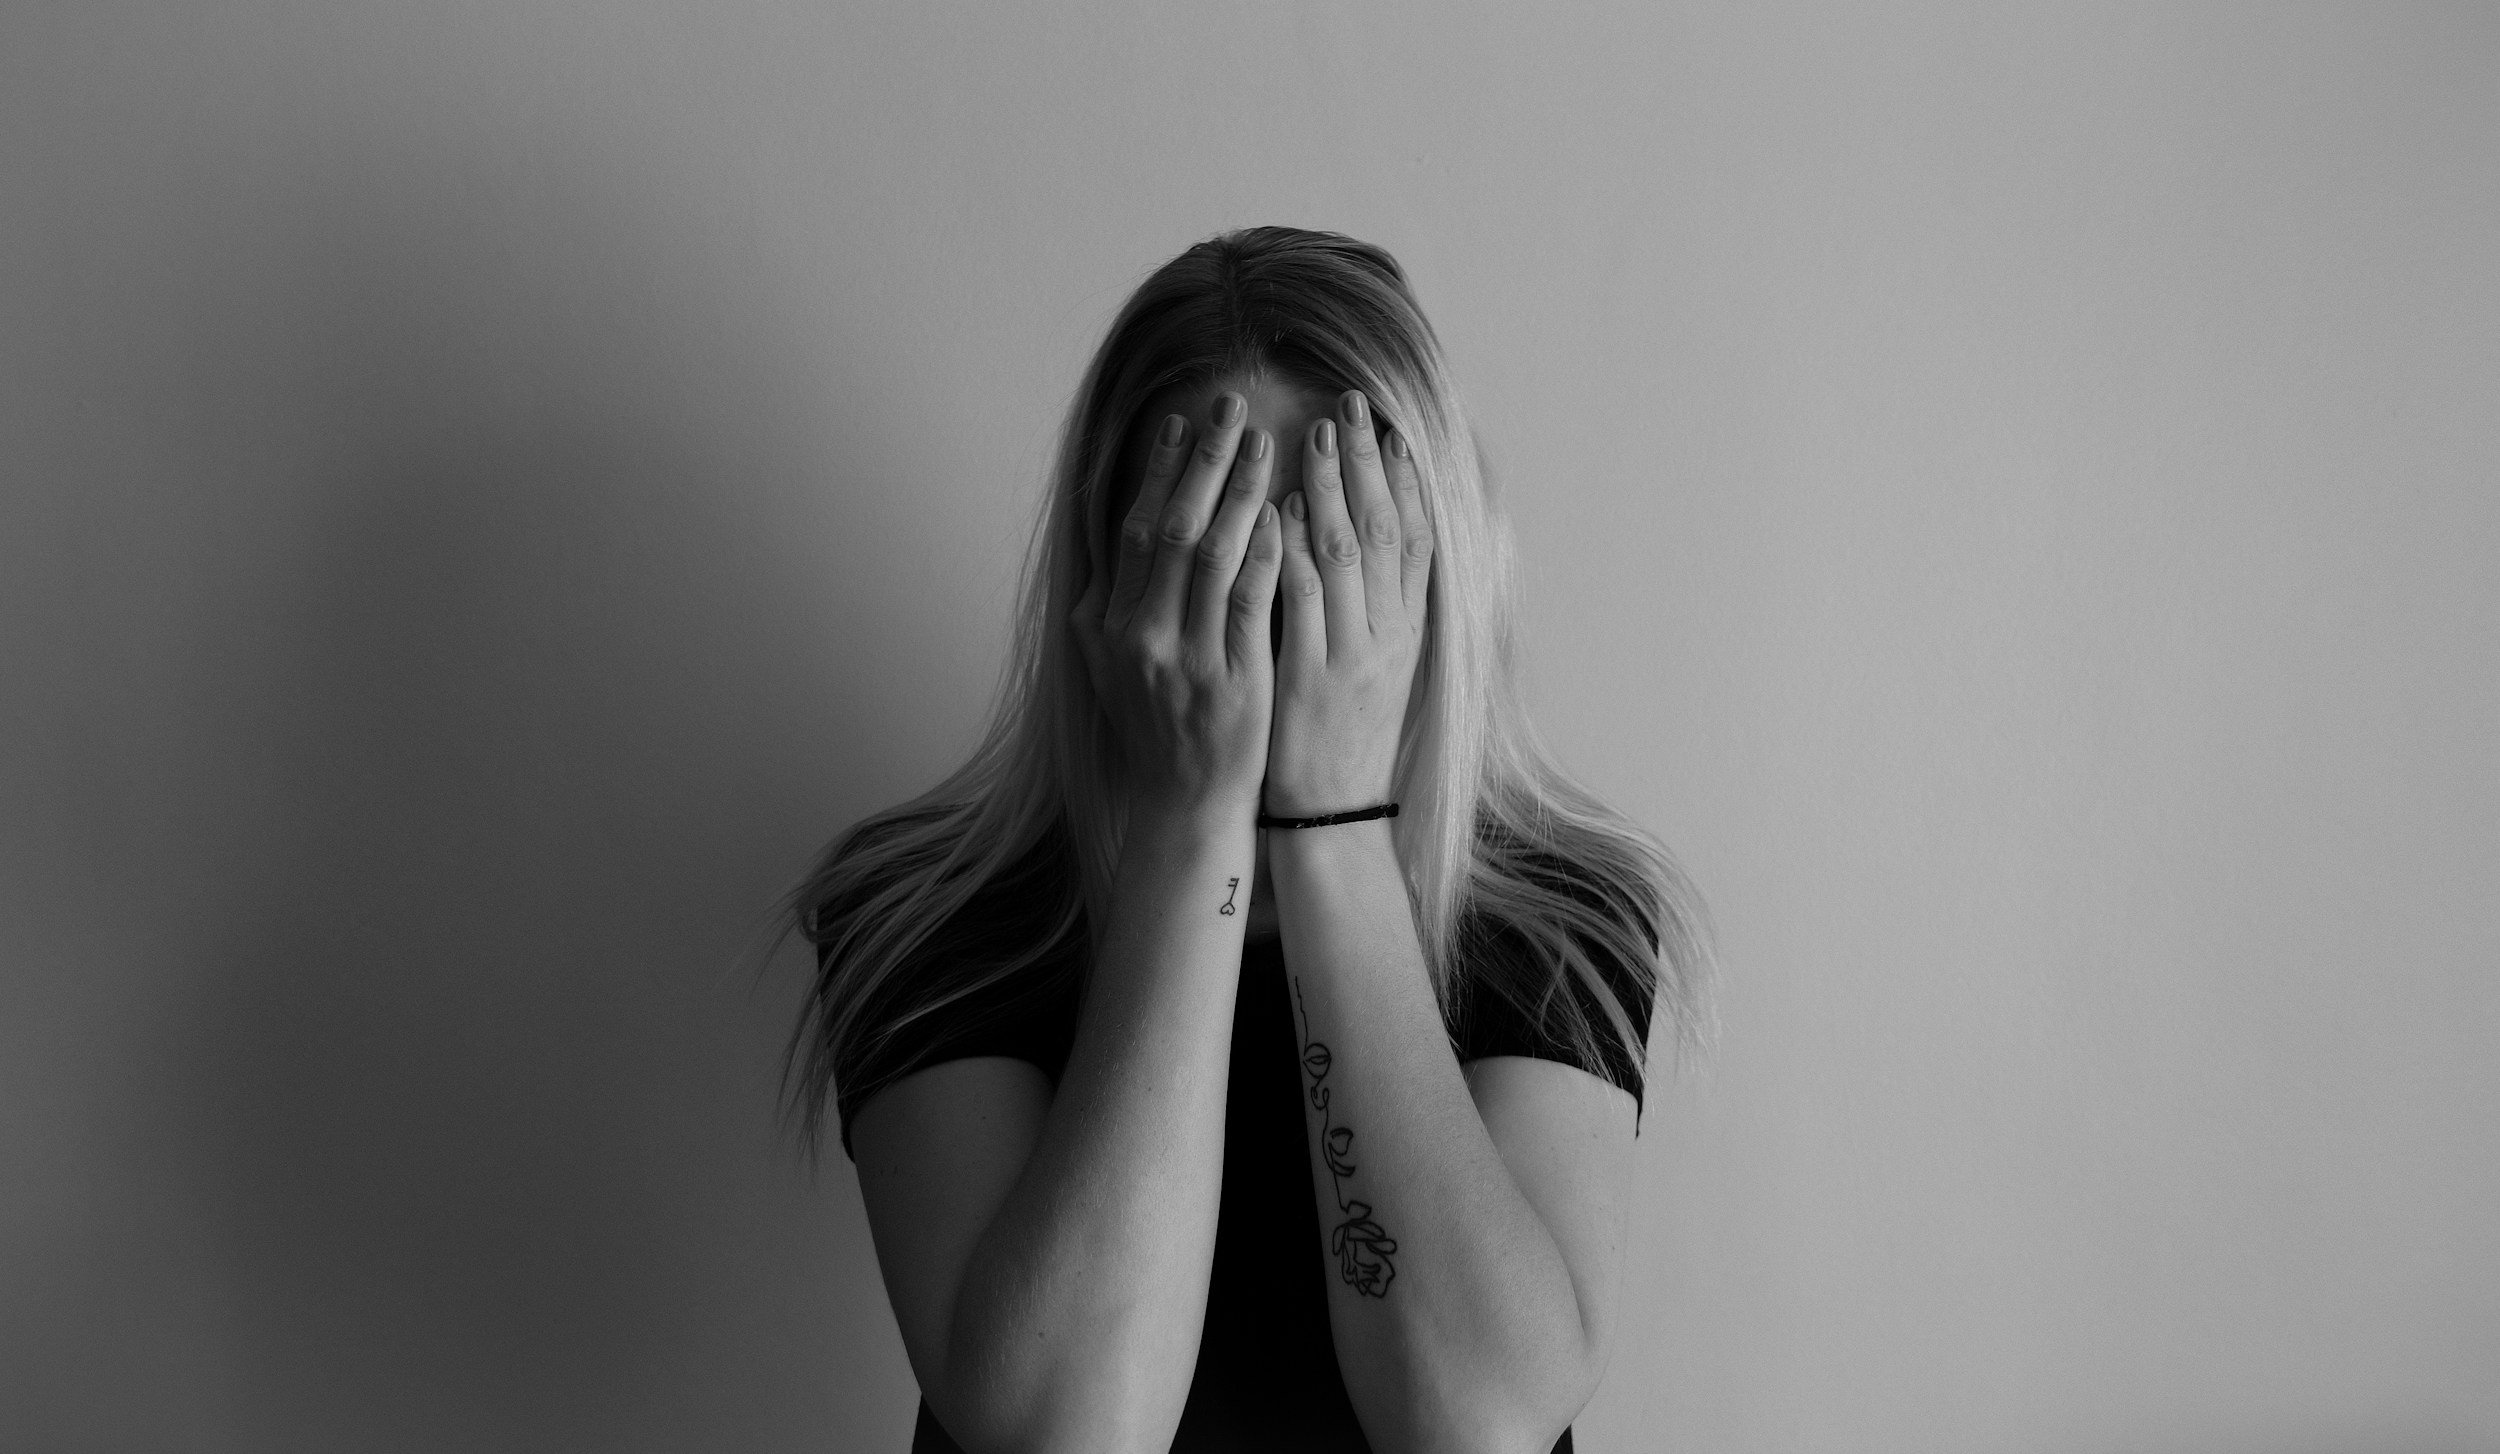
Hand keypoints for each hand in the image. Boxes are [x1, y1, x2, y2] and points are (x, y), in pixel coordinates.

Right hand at [1068, 392, 1284, 820]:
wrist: (1185, 803)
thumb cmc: (1157, 727)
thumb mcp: (1111, 667)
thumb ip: (1109, 606)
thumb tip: (1109, 543)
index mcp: (1107, 626)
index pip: (1133, 530)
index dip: (1159, 471)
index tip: (1183, 421)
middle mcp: (1138, 636)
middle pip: (1169, 528)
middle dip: (1202, 461)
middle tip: (1231, 405)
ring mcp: (1185, 659)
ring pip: (1211, 554)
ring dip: (1239, 491)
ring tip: (1266, 441)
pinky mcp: (1233, 680)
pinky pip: (1249, 601)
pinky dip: (1264, 551)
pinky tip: (1284, 511)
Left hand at [1266, 391, 1432, 819]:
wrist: (1333, 814)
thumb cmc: (1345, 733)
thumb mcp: (1380, 666)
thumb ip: (1378, 605)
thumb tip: (1367, 538)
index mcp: (1409, 630)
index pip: (1416, 536)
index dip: (1405, 478)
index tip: (1388, 426)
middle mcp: (1390, 635)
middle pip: (1384, 530)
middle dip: (1366, 463)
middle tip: (1350, 405)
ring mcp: (1353, 655)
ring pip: (1345, 555)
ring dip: (1327, 489)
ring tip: (1313, 435)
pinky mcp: (1311, 678)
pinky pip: (1302, 601)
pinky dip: (1291, 549)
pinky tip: (1277, 509)